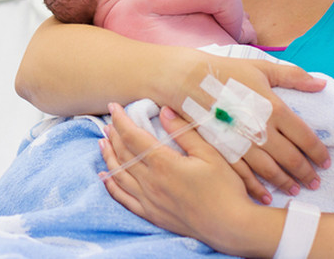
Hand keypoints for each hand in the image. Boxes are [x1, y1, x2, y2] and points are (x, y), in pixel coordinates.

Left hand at [100, 103, 259, 250]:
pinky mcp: (152, 215)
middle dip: (113, 136)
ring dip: (109, 157)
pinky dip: (111, 186)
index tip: (114, 106)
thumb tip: (164, 111)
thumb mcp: (210, 154)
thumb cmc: (225, 188)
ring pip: (119, 175)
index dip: (121, 120)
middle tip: (108, 122)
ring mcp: (149, 200)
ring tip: (102, 143)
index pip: (133, 137)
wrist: (231, 227)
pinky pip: (124, 199)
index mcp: (164, 164)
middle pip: (123, 154)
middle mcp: (151, 183)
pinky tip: (105, 177)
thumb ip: (184, 132)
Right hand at [174, 57, 329, 202]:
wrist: (185, 79)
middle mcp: (260, 129)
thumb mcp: (261, 67)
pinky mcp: (222, 151)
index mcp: (274, 108)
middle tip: (314, 182)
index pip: (305, 137)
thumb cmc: (225, 71)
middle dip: (305, 173)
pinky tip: (265, 195)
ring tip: (294, 189)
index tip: (324, 162)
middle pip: (290, 158)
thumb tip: (321, 85)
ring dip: (284, 182)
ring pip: (269, 170)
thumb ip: (293, 76)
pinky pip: (243, 175)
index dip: (318, 153)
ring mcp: (241, 143)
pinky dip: (256, 188)